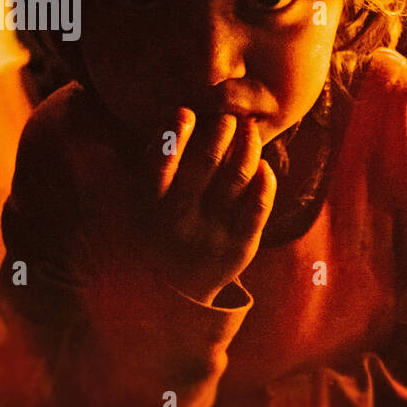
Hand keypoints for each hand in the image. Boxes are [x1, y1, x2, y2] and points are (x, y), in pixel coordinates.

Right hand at [140, 109, 276, 304]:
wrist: (176, 294)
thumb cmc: (159, 233)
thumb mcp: (141, 204)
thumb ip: (153, 161)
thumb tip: (175, 116)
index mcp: (149, 208)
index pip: (161, 162)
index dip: (174, 133)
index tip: (187, 111)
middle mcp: (180, 220)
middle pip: (207, 162)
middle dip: (221, 131)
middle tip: (229, 118)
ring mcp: (212, 234)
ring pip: (237, 177)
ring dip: (247, 146)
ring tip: (248, 131)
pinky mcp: (240, 246)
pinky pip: (259, 204)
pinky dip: (265, 179)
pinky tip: (263, 165)